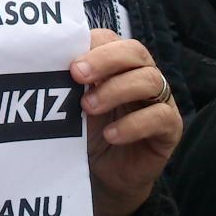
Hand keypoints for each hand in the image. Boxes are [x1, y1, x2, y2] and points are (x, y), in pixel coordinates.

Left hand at [71, 30, 181, 215]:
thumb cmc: (87, 133)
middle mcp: (141, 75)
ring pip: (150, 80)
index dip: (92, 45)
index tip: (67, 59)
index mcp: (116, 63)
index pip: (110, 39)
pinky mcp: (169, 128)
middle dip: (104, 60)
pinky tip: (112, 135)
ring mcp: (159, 100)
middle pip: (135, 51)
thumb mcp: (72, 105)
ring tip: (88, 107)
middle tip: (77, 74)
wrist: (103, 176)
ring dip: (116, 90)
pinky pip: (161, 117)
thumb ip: (67, 83)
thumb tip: (46, 62)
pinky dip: (134, 124)